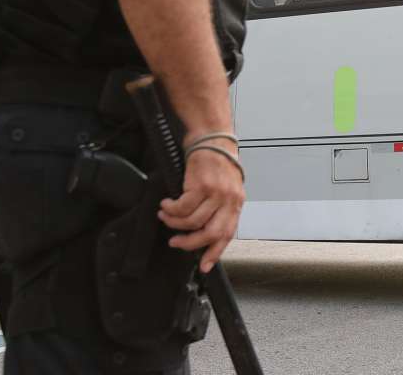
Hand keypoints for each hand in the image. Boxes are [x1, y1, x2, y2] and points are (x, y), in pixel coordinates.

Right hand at [158, 138, 244, 272]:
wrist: (212, 137)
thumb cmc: (217, 161)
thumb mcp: (226, 186)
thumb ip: (220, 207)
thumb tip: (204, 230)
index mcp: (236, 203)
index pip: (228, 234)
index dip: (214, 252)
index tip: (203, 265)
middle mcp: (229, 199)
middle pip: (210, 233)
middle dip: (190, 243)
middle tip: (176, 242)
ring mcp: (216, 192)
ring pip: (192, 221)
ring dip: (174, 223)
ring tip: (166, 217)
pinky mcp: (201, 184)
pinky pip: (182, 206)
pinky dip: (170, 209)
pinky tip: (166, 204)